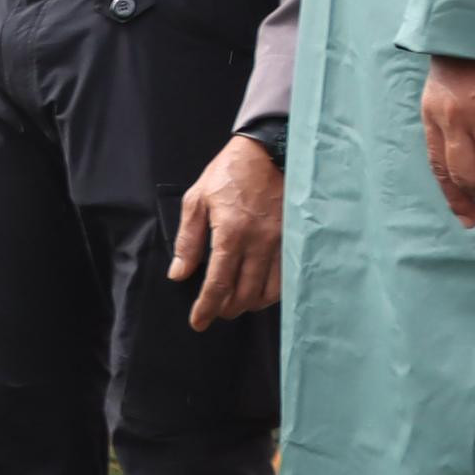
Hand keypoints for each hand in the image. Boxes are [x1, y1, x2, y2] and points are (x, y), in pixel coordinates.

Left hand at [168, 132, 283, 329]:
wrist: (268, 152)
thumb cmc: (229, 174)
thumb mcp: (196, 201)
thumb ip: (188, 241)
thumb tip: (179, 273)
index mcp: (231, 234)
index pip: (218, 284)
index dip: (206, 308)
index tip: (198, 322)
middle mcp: (259, 243)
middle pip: (244, 294)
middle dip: (227, 309)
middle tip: (214, 311)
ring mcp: (281, 242)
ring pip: (268, 291)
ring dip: (249, 304)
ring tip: (234, 304)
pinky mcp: (295, 238)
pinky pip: (286, 277)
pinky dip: (271, 292)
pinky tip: (258, 290)